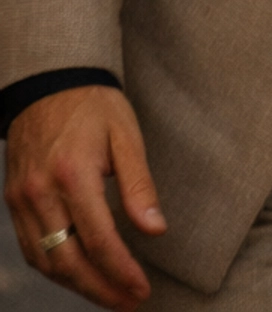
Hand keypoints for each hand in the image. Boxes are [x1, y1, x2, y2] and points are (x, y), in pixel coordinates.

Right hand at [4, 86, 165, 308]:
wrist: (49, 82)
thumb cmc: (95, 107)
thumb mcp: (126, 136)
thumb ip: (140, 185)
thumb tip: (156, 230)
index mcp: (73, 174)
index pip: (99, 240)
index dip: (121, 272)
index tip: (142, 291)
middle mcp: (41, 193)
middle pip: (69, 261)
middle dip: (101, 290)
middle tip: (129, 303)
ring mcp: (21, 200)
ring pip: (47, 262)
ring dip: (78, 286)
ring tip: (110, 295)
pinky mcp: (13, 202)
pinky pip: (33, 249)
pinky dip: (56, 269)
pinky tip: (79, 275)